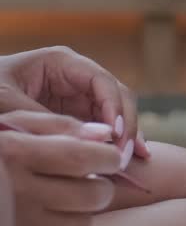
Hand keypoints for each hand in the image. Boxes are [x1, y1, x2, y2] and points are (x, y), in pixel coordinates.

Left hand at [0, 46, 148, 161]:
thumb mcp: (7, 103)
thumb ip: (46, 121)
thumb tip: (88, 143)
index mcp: (62, 62)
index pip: (103, 82)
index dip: (115, 108)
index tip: (115, 136)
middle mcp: (74, 78)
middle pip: (115, 98)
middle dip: (125, 125)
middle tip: (126, 156)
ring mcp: (74, 98)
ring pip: (112, 115)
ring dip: (123, 138)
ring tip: (132, 163)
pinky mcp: (71, 118)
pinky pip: (97, 130)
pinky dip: (109, 146)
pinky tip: (122, 163)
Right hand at [0, 110, 121, 225]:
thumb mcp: (11, 127)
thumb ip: (57, 125)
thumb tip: (105, 133)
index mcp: (18, 154)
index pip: (83, 157)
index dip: (108, 157)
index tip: (107, 157)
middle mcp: (19, 191)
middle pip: (93, 196)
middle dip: (101, 186)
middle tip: (87, 182)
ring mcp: (16, 224)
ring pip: (83, 225)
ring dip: (83, 213)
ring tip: (66, 202)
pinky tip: (54, 225)